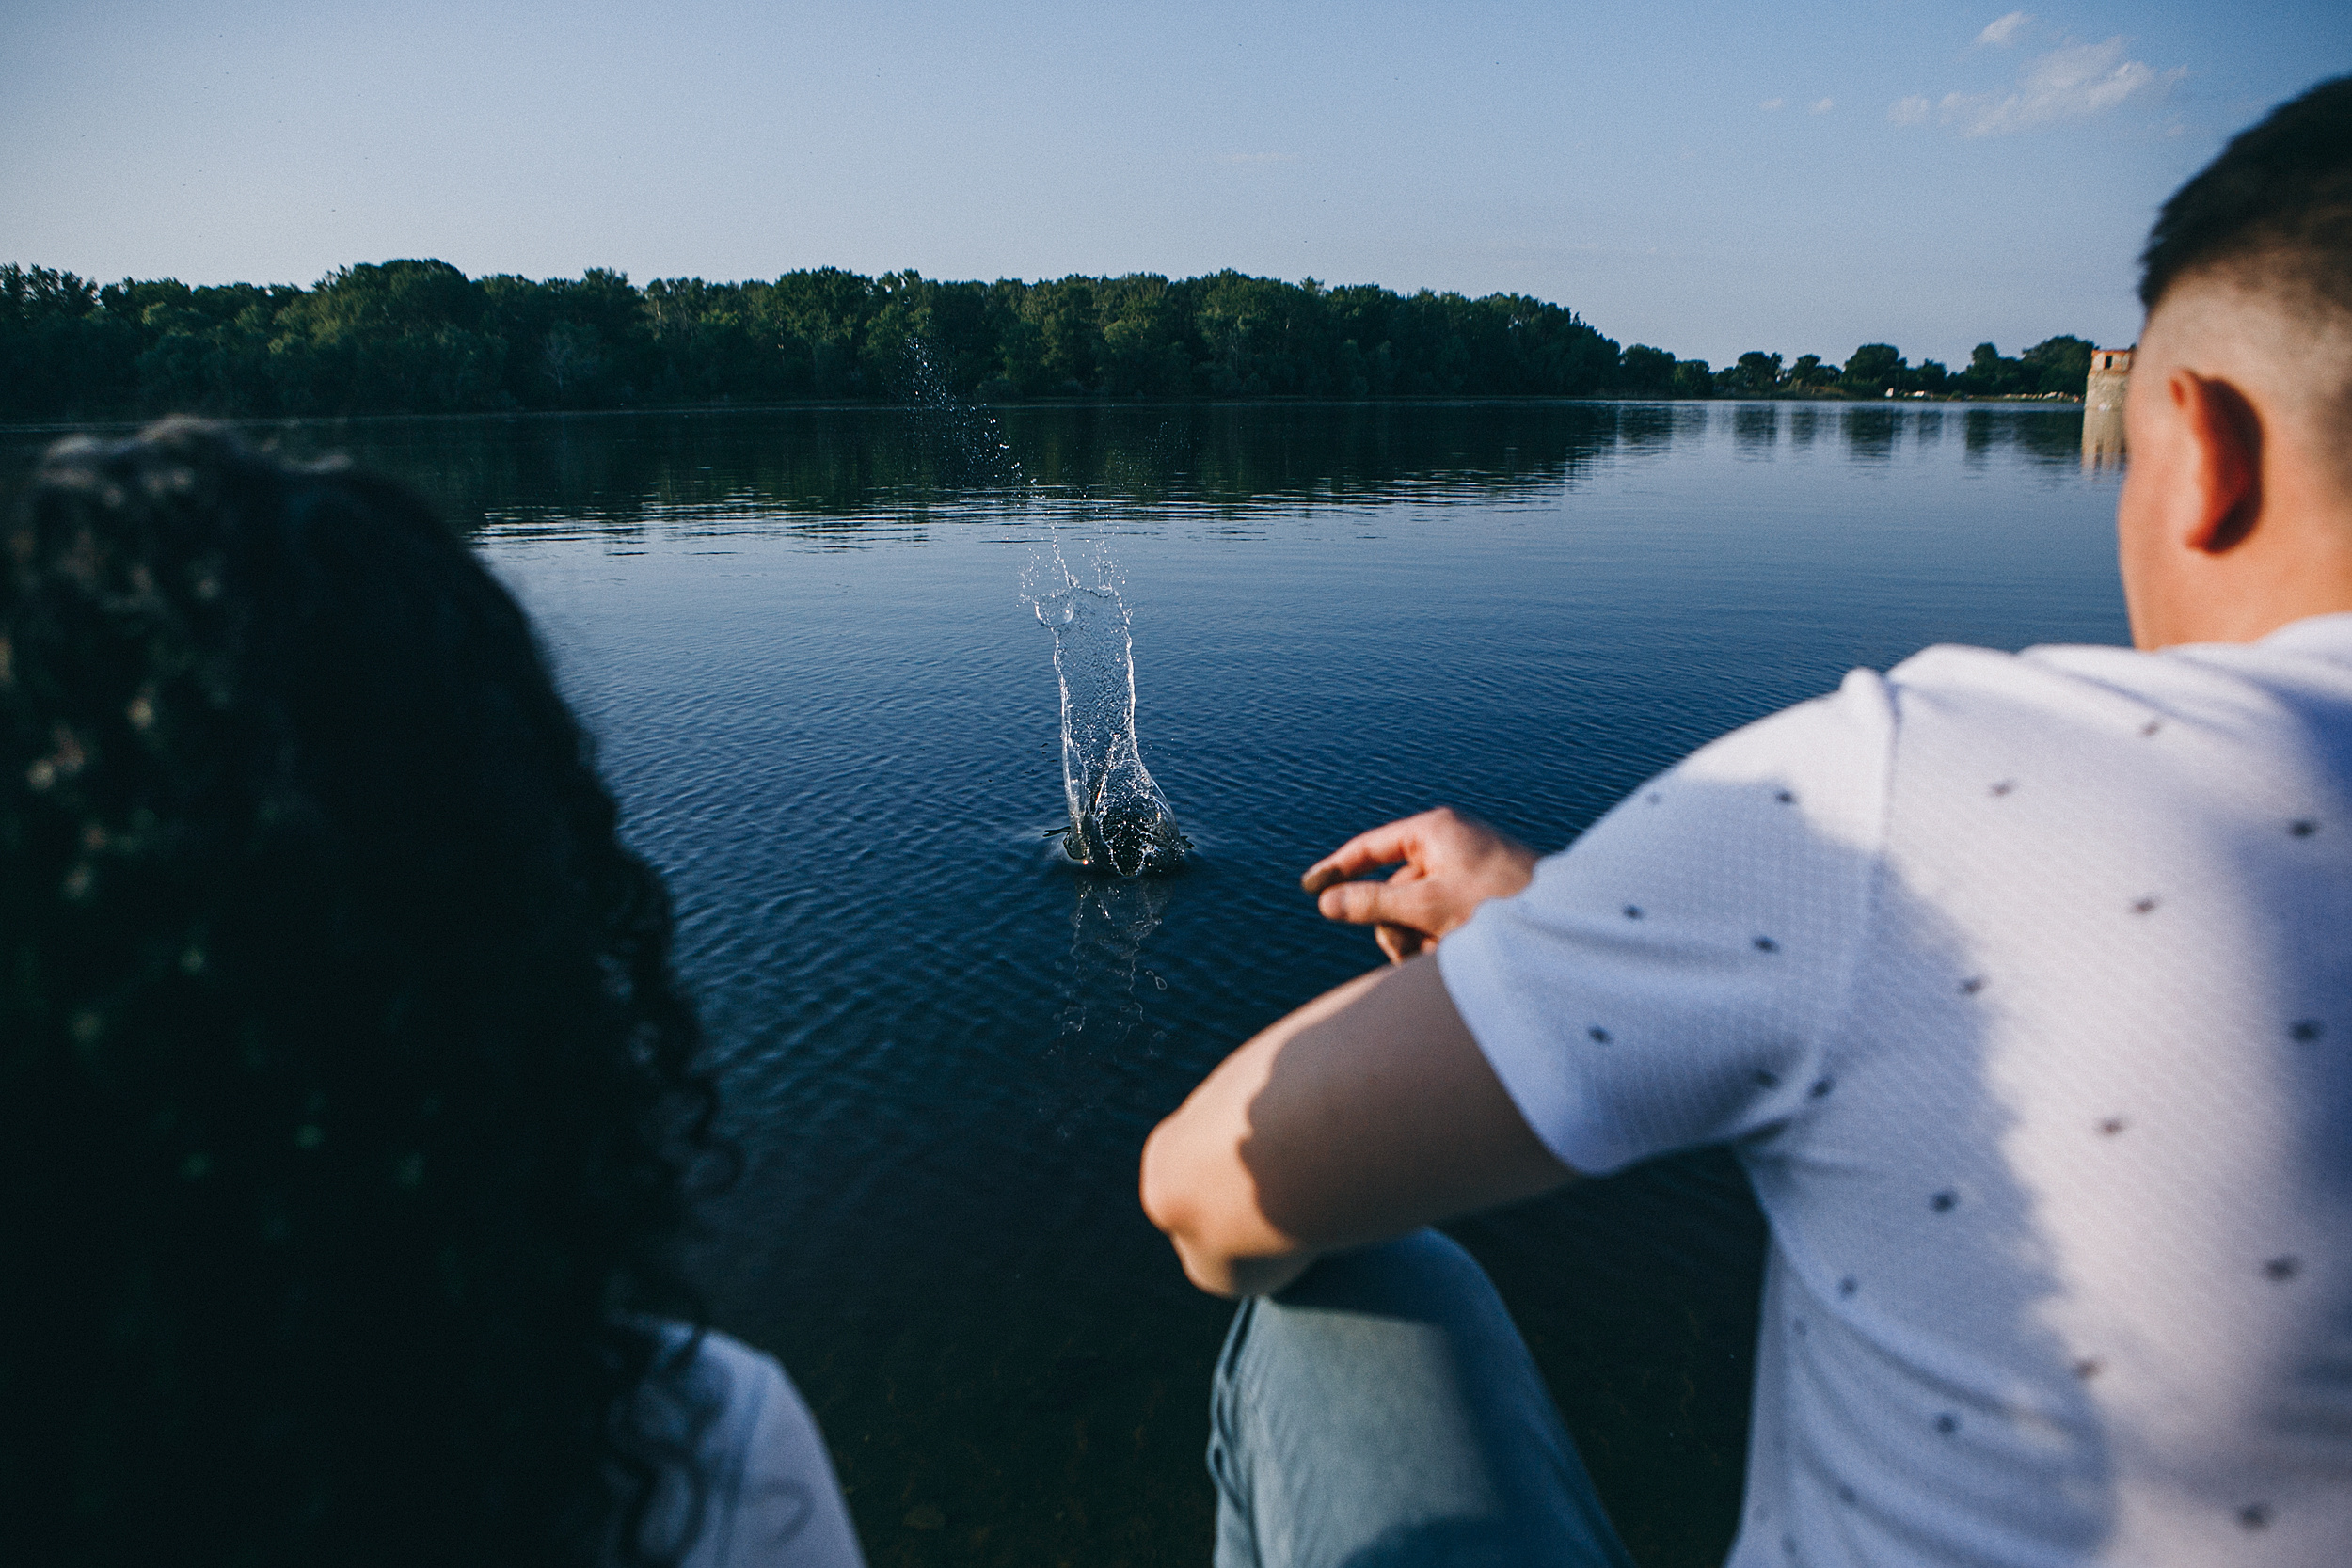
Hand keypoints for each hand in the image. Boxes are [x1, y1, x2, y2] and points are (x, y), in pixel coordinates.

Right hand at [1300, 807, 1537, 963]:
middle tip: (1405, 951)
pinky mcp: (1482, 898)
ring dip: (1420, 942)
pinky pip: (1443, 920)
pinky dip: (1442, 943)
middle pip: (1393, 890)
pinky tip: (1461, 958)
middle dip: (1395, 926)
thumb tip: (1327, 902)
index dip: (1338, 869)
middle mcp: (1450, 846)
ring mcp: (1467, 873)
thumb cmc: (1500, 905)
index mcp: (1435, 830)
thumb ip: (1371, 904)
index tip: (1309, 888)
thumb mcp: (1426, 907)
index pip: (1371, 846)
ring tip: (1445, 958)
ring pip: (1417, 912)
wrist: (1566, 926)